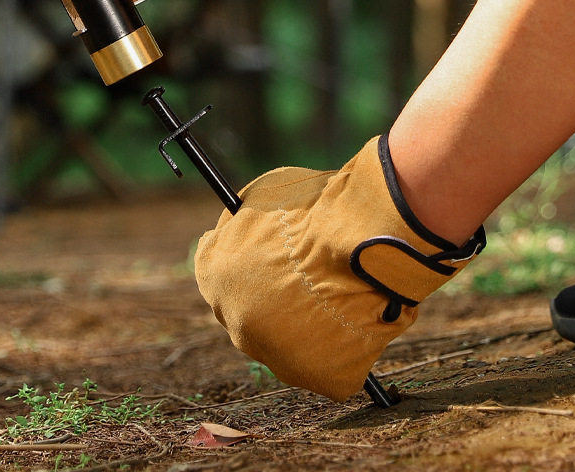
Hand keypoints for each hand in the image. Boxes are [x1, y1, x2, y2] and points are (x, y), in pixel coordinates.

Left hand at [195, 135, 485, 400]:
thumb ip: (244, 220)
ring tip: (342, 291)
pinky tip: (359, 316)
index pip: (216, 272)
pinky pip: (332, 364)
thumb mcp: (262, 196)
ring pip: (292, 343)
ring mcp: (279, 358)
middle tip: (310, 275)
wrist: (360, 240)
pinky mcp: (323, 378)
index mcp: (214, 276)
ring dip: (309, 323)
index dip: (246, 260)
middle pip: (252, 313)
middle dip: (276, 296)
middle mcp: (237, 324)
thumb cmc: (315, 210)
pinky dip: (345, 346)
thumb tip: (241, 227)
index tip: (269, 254)